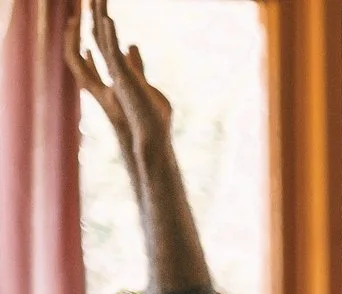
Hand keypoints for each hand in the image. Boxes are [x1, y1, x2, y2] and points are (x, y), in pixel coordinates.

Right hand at [65, 0, 171, 157]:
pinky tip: (108, 19)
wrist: (152, 136)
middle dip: (94, 15)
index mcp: (116, 73)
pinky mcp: (122, 78)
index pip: (103, 44)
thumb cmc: (151, 115)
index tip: (96, 11)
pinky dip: (110, 36)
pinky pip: (111, 52)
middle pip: (98, 37)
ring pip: (102, 40)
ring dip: (99, 18)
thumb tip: (131, 45)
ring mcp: (115, 74)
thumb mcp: (144, 84)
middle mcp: (111, 71)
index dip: (99, 28)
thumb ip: (135, 65)